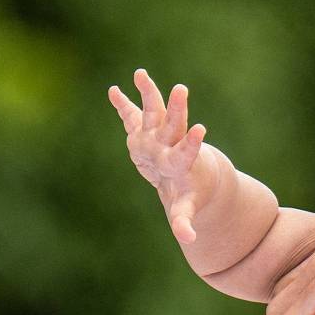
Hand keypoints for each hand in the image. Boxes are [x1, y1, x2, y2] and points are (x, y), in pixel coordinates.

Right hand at [108, 68, 239, 245]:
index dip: (192, 143)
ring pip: (153, 111)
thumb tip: (189, 240)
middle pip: (173, 124)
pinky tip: (114, 91)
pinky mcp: (144, 131)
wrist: (188, 171)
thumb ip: (185, 220)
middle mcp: (170, 143)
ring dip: (148, 93)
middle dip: (176, 108)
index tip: (201, 129)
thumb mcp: (186, 206)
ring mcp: (157, 134)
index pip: (186, 152)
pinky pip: (132, 115)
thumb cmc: (189, 190)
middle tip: (181, 89)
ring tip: (140, 74)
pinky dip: (123, 105)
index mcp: (180, 162)